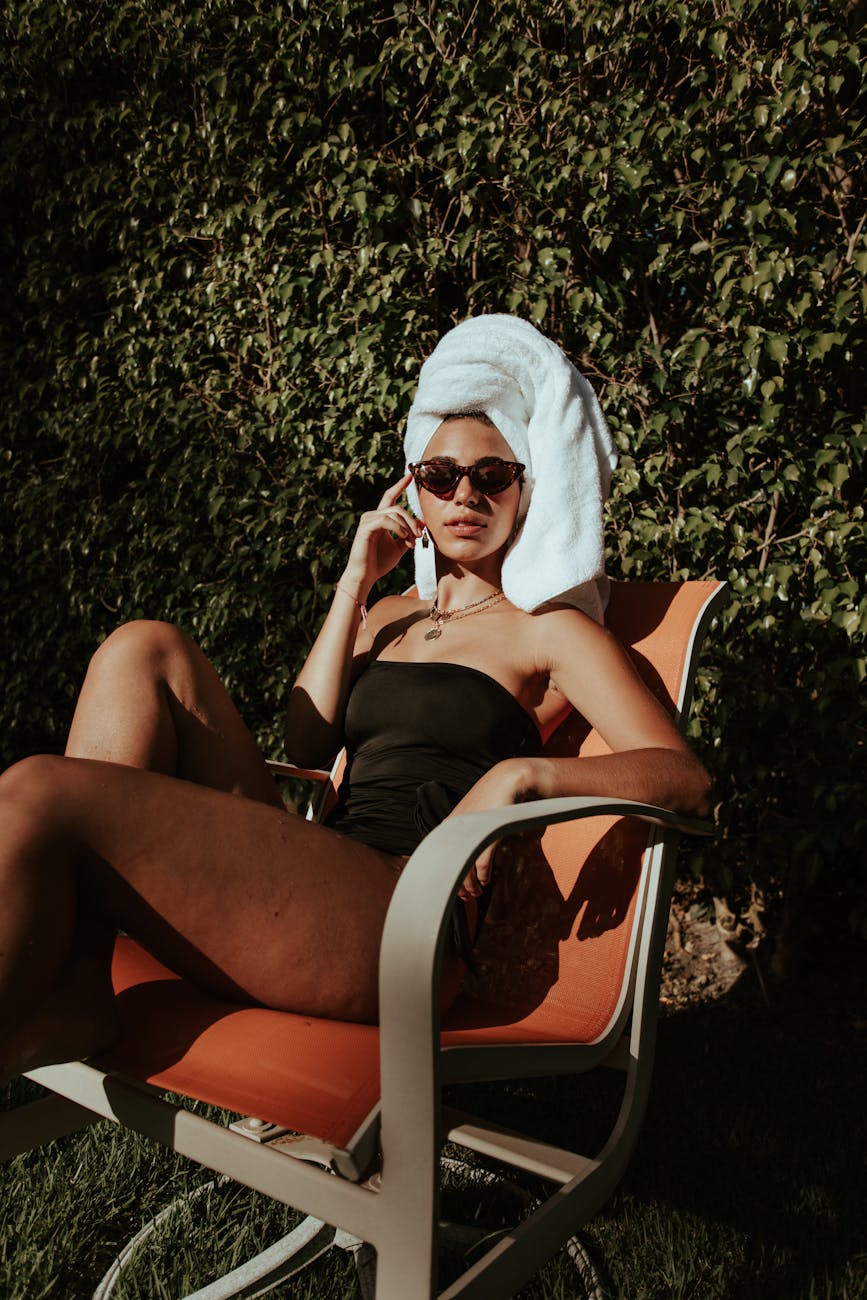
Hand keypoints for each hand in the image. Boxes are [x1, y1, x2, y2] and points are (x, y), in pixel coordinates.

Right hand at [340, 473, 421, 595]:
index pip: (390, 497)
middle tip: (420, 536)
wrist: (365, 576)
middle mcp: (372, 516)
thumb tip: (422, 521)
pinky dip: (398, 528)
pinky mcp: (366, 527)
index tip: (410, 476)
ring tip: (412, 541)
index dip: (399, 486)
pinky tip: (403, 538)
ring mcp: (367, 520)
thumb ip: (409, 534)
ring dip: (408, 526)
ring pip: (394, 513)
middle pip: (398, 507)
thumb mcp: (399, 547)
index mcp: (379, 518)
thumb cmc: (379, 563)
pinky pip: (386, 520)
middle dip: (412, 520)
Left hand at [449, 759, 547, 901]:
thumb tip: (464, 851)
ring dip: (469, 884)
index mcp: (450, 824)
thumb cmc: (492, 799)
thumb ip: (467, 830)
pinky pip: (482, 862)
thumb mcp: (474, 815)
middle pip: (451, 865)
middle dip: (457, 884)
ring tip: (475, 893)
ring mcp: (472, 831)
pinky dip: (483, 875)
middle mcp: (457, 828)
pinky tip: (485, 880)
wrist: (508, 780)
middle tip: (465, 897)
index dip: (445, 875)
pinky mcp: (488, 833)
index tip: (452, 888)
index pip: (441, 857)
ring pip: (465, 867)